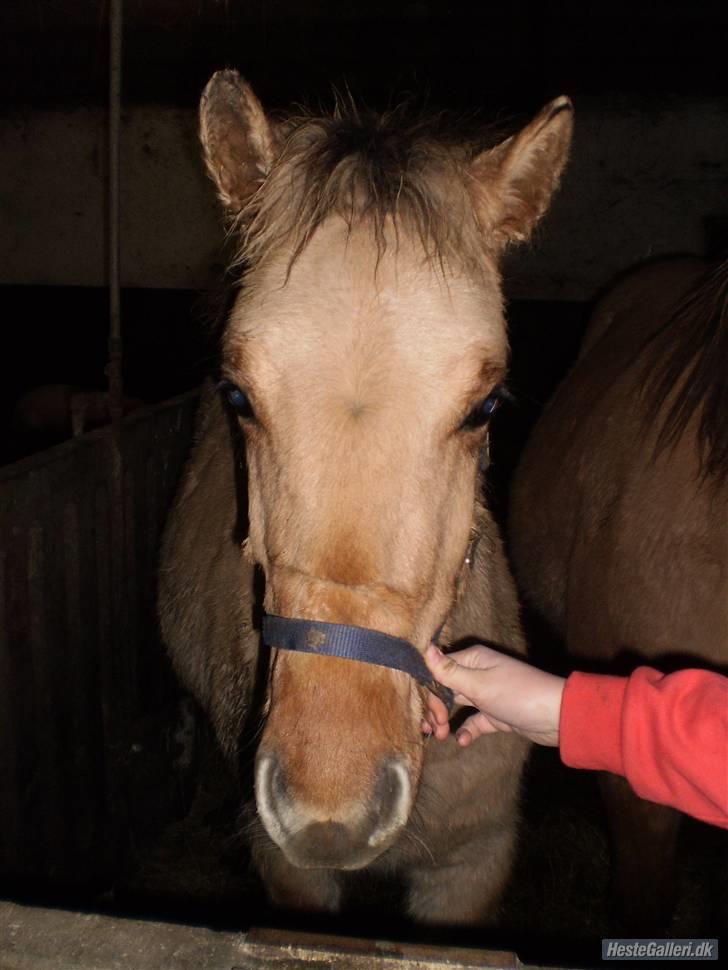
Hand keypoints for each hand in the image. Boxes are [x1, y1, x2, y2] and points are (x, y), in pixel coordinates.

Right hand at [422, 643, 565, 746]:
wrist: (557, 717)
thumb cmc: (517, 694)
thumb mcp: (479, 684)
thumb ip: (448, 671)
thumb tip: (423, 647)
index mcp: (472, 660)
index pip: (438, 671)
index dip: (429, 691)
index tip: (427, 712)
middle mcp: (476, 673)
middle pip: (444, 689)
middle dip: (435, 709)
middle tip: (434, 728)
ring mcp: (486, 694)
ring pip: (456, 705)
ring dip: (444, 720)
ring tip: (440, 736)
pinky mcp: (494, 714)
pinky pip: (473, 721)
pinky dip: (466, 731)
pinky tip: (462, 741)